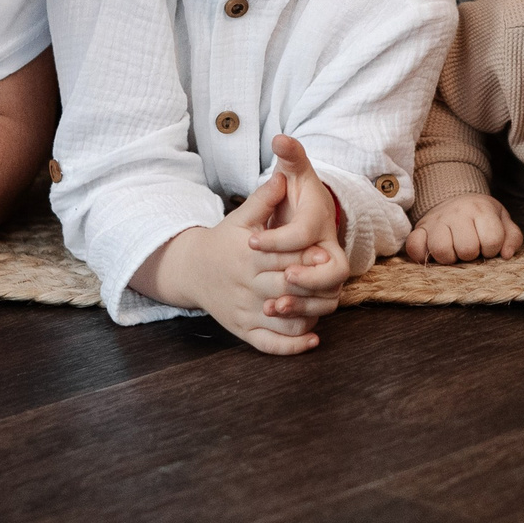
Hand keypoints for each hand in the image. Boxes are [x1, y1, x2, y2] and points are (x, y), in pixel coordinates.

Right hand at [152, 166, 336, 354]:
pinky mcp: (243, 330)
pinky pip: (269, 344)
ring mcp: (244, 311)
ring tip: (325, 304)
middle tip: (332, 280)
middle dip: (312, 285)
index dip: (308, 255)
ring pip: (284, 320)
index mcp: (247, 255)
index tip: (327, 251)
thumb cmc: (223, 240)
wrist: (191, 270)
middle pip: (287, 288)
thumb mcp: (240, 217)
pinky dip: (292, 346)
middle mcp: (246, 285)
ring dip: (309, 316)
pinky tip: (313, 339)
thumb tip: (283, 176)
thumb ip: (263, 198)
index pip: (283, 256)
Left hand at [244, 135, 352, 312]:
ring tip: (271, 306)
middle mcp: (331, 251)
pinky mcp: (321, 294)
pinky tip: (275, 316)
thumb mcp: (296, 175)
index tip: (251, 239)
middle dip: (303, 279)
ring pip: (329, 298)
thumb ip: (291, 157)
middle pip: (332, 272)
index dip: (279, 238)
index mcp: (321, 223)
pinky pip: (320, 313)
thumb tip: (281, 138)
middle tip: (273, 280)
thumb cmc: (299, 198)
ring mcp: (329, 276)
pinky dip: (302, 318)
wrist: (310, 219)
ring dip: (302, 305)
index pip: (306, 233)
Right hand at [403, 193, 523, 263]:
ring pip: (441, 251)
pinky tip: (433, 252)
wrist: (455, 198)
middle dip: (471, 255)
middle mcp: (457, 213)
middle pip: (467, 249)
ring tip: (454, 251)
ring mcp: (436, 220)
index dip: (492, 249)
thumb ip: (512, 237)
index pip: (492, 241)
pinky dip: (422, 255)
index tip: (488, 246)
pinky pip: (414, 247)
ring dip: (449, 258)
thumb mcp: (502, 220)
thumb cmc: (481, 216)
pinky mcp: (419, 228)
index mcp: (481, 209)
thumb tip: (506, 255)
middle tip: (470, 248)